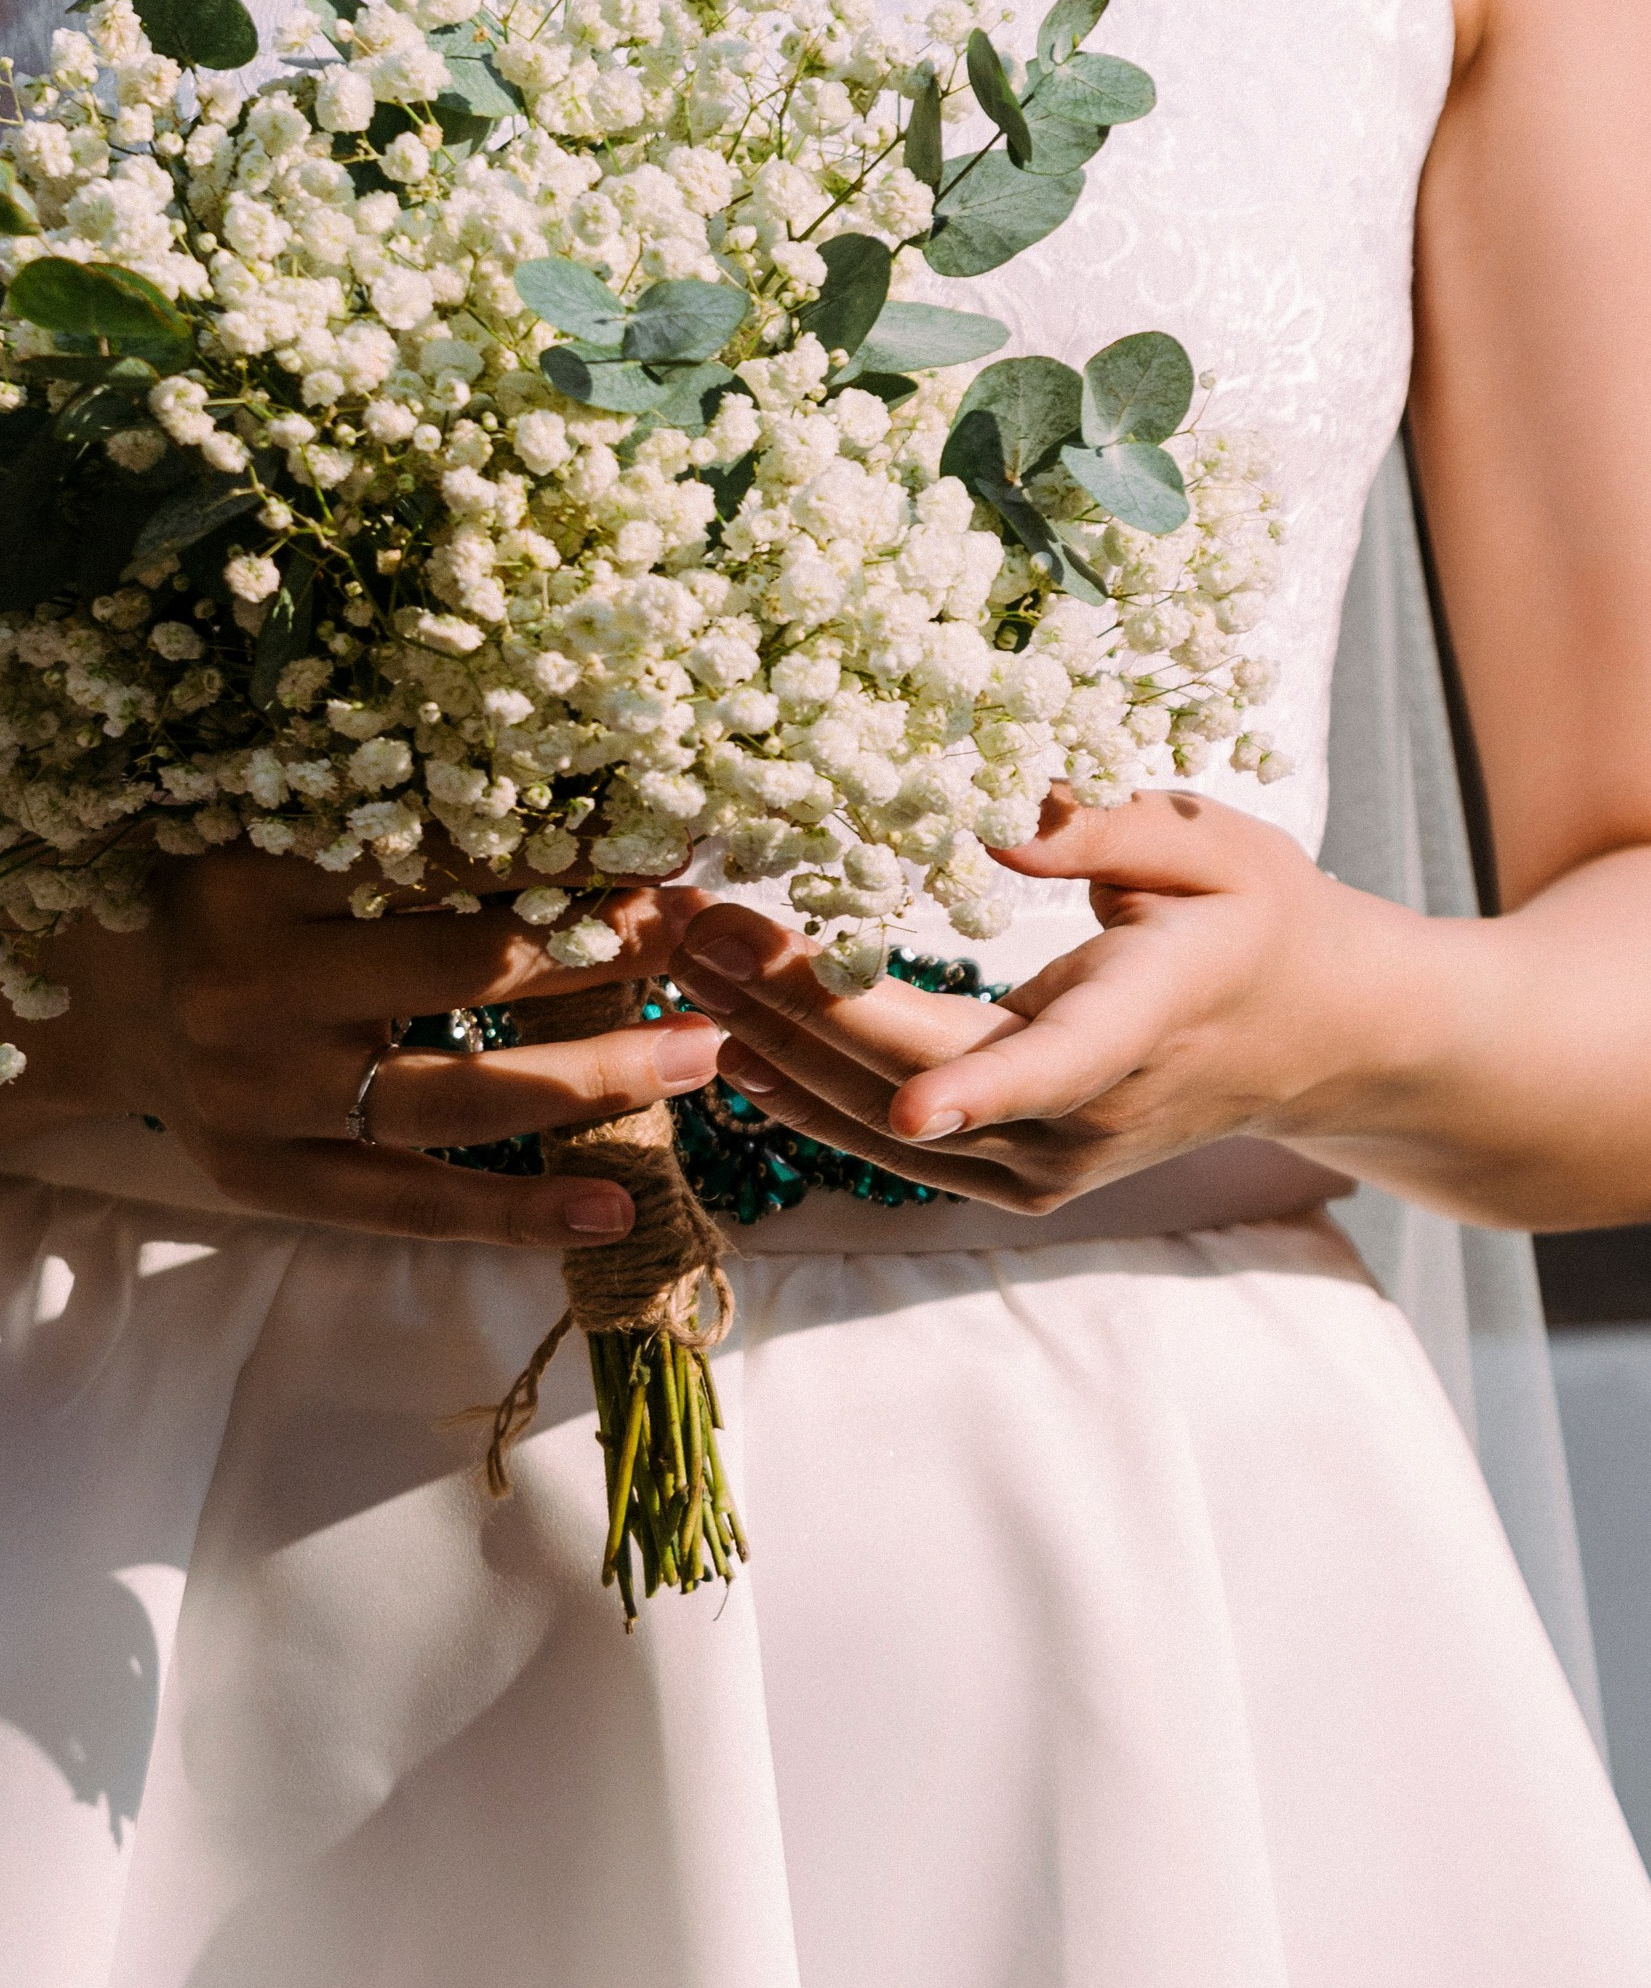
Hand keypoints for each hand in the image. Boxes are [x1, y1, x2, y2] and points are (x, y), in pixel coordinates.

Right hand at [74, 854, 723, 1244]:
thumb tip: (605, 811)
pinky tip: (616, 1204)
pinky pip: (406, 1205)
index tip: (669, 847)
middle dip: (607, 953)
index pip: (448, 857)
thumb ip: (413, 830)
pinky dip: (515, 1211)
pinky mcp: (261, 1176)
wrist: (94, 996)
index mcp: (259, 869)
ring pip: (456, 1097)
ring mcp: (256, 1094)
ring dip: (597, 1076)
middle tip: (708, 942)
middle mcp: (250, 983)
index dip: (570, 854)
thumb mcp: (290, 833)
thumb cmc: (224, 893)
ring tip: (702, 1056)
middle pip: (468, 969)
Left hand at [672, 789, 1413, 1210]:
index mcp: (1139, 1028)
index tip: (904, 1108)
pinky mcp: (1013, 1177)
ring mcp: (1044, 1165)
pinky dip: (803, 1097)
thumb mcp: (1209, 847)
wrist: (1315, 1037)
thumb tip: (994, 810)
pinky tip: (729, 1051)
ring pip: (877, 1118)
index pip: (1049, 1070)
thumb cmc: (1258, 917)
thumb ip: (1100, 831)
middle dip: (785, 1004)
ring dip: (766, 1042)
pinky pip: (887, 1144)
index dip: (973, 1091)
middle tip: (683, 920)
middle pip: (908, 1079)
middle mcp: (1083, 1121)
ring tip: (672, 963)